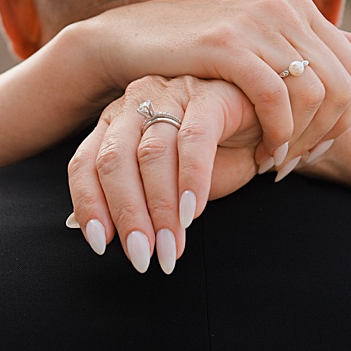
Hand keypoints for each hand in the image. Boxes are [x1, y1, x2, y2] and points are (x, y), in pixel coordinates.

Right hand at [58, 0, 350, 174]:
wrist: (129, 38)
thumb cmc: (199, 49)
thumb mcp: (266, 42)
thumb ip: (323, 48)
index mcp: (299, 4)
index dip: (347, 118)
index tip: (321, 149)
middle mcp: (285, 7)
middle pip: (343, 85)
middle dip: (328, 134)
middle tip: (301, 163)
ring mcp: (257, 22)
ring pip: (314, 94)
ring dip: (303, 139)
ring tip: (280, 162)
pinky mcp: (227, 45)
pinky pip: (275, 98)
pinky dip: (277, 134)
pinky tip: (262, 153)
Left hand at [68, 75, 264, 273]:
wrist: (264, 130)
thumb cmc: (212, 157)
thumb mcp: (169, 184)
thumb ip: (134, 200)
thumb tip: (95, 233)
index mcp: (116, 123)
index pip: (85, 163)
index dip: (89, 204)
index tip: (101, 244)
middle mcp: (136, 103)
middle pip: (114, 161)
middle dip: (127, 215)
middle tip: (142, 256)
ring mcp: (171, 95)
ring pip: (151, 155)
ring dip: (160, 208)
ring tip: (171, 245)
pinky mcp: (209, 96)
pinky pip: (194, 141)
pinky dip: (192, 181)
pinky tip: (192, 213)